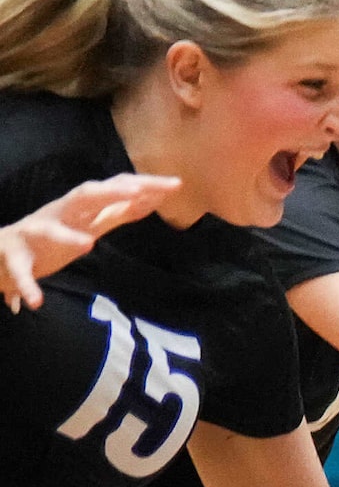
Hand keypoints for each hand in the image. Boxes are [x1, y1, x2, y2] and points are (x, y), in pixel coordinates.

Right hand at [0, 174, 178, 309]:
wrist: (2, 251)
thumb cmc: (52, 235)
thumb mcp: (87, 224)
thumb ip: (116, 214)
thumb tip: (150, 200)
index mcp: (78, 208)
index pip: (113, 189)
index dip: (142, 185)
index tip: (173, 184)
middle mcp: (57, 214)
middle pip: (84, 196)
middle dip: (111, 192)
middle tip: (140, 191)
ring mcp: (34, 233)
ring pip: (48, 229)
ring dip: (66, 236)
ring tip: (87, 244)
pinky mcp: (14, 258)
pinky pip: (19, 271)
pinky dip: (26, 285)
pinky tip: (35, 302)